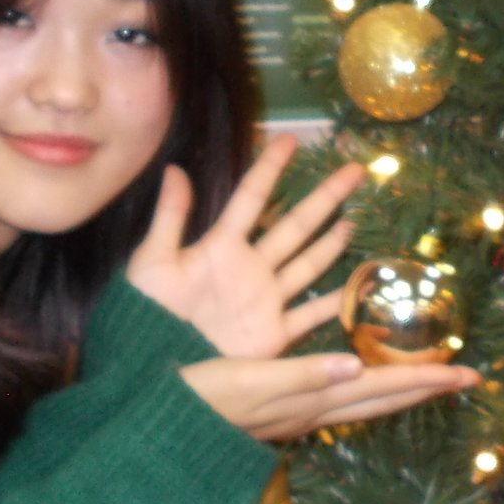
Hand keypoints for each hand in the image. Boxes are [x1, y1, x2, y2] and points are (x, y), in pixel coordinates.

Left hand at [128, 135, 364, 358]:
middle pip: (295, 224)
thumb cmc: (148, 313)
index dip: (270, 168)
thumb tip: (174, 169)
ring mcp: (265, 300)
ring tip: (354, 219)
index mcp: (221, 247)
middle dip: (325, 197)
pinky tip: (355, 289)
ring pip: (308, 263)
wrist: (153, 366)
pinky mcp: (273, 334)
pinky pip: (310, 314)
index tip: (290, 138)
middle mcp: (251, 268)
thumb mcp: (151, 262)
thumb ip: (169, 218)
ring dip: (331, 242)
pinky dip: (333, 304)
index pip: (251, 197)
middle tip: (354, 170)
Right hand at [180, 353, 481, 442]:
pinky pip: (340, 398)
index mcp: (312, 400)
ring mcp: (298, 414)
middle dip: (427, 386)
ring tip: (430, 378)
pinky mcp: (281, 410)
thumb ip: (301, 374)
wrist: (156, 430)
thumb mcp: (247, 382)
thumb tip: (356, 366)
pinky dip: (365, 387)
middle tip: (466, 376)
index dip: (427, 378)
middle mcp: (312, 410)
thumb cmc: (196, 398)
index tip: (469, 373)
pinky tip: (361, 379)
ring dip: (401, 389)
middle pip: (384, 399)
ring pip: (365, 401)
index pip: (383, 387)